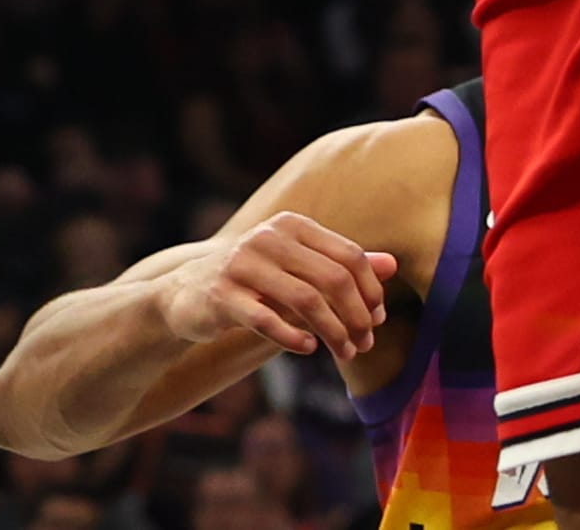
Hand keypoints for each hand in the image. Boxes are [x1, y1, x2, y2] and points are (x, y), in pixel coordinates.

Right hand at [152, 211, 396, 360]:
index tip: (378, 320)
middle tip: (365, 344)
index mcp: (292, 225)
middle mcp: (269, 237)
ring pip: (305, 300)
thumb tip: (392, 266)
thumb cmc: (254, 280)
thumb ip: (341, 265)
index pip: (348, 254)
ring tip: (344, 352)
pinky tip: (307, 349)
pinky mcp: (223, 295)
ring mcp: (243, 264)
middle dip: (356, 316)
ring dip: (332, 332)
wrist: (186, 293)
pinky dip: (292, 336)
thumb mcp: (297, 266)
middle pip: (332, 278)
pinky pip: (267, 319)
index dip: (370, 290)